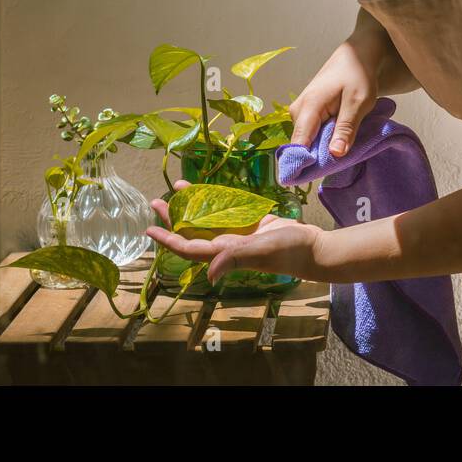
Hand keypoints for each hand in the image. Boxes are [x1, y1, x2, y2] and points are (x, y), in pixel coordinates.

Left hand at [146, 180, 323, 280]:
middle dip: (172, 219)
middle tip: (155, 202)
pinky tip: (206, 189)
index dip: (168, 240)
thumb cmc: (288, 251)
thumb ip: (235, 258)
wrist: (312, 246)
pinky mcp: (250, 223)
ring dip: (190, 207)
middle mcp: (226, 245)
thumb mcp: (262, 252)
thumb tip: (209, 273)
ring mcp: (237, 233)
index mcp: (225, 253)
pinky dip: (214, 200)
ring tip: (174, 191)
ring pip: (206, 220)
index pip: (189, 248)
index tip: (149, 229)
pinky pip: (225, 210)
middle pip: (192, 232)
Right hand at [288, 38, 377, 156]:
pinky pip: (312, 135)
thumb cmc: (357, 75)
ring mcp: (300, 113)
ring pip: (309, 142)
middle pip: (303, 146)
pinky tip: (340, 138)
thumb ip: (346, 128)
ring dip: (325, 148)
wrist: (355, 57)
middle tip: (344, 159)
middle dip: (321, 157)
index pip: (298, 144)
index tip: (315, 179)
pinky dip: (326, 140)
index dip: (303, 164)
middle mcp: (298, 112)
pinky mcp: (307, 115)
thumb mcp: (358, 102)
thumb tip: (335, 154)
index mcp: (308, 107)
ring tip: (345, 145)